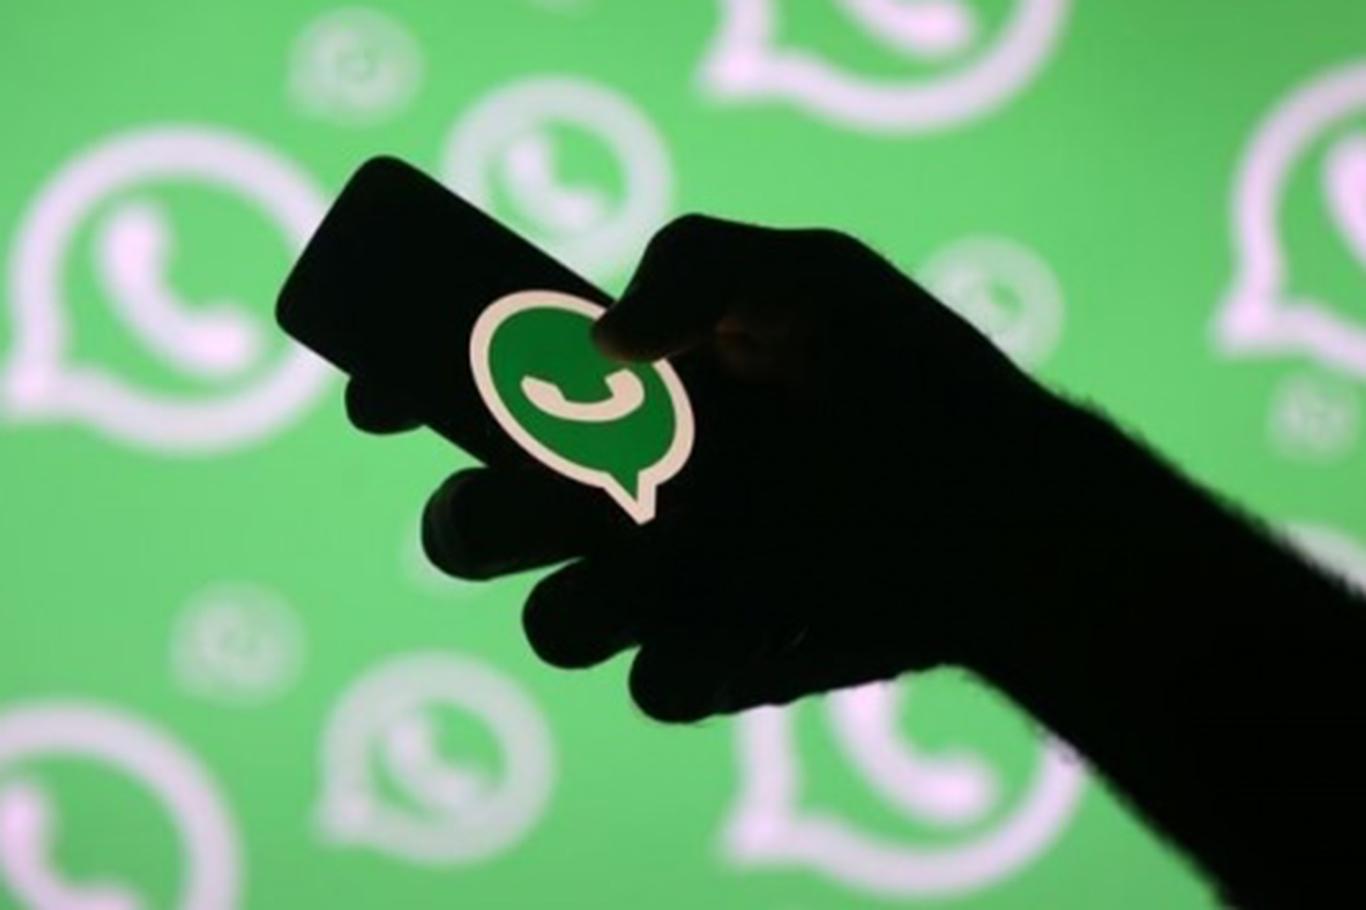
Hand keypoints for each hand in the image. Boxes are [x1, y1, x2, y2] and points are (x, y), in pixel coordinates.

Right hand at [347, 215, 1073, 721]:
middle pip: (474, 526)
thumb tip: (599, 340)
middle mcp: (625, 495)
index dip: (406, 387)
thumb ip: (695, 263)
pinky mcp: (724, 658)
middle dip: (479, 516)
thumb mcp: (808, 273)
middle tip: (571, 485)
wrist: (1014, 501)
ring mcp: (668, 586)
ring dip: (585, 594)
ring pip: (547, 622)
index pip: (477, 396)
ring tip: (680, 547)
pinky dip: (689, 651)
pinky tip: (760, 607)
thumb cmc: (912, 374)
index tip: (382, 396)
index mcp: (624, 399)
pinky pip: (654, 682)